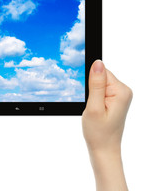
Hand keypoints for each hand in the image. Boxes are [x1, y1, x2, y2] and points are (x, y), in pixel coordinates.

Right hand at [82, 60, 132, 190]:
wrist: (103, 149)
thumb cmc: (99, 132)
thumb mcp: (94, 107)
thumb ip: (96, 84)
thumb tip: (97, 63)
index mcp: (121, 91)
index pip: (102, 72)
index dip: (90, 82)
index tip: (89, 97)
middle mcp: (123, 91)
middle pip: (101, 77)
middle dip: (91, 89)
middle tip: (92, 107)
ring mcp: (120, 96)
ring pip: (99, 84)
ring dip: (92, 95)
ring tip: (94, 111)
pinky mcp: (115, 100)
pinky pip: (101, 91)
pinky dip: (94, 99)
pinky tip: (96, 110)